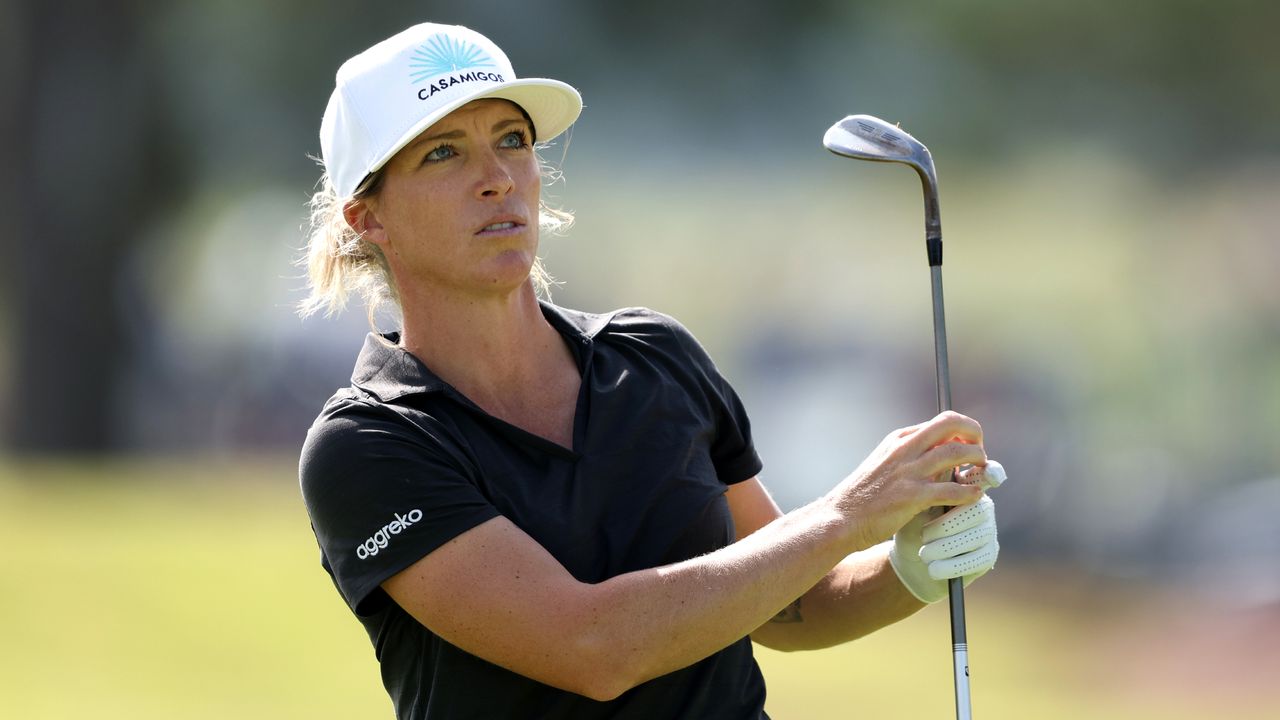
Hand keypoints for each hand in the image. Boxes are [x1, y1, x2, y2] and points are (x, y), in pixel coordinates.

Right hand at [830, 411, 987, 549]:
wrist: (841, 518)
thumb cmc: (865, 496)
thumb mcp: (885, 464)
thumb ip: (911, 457)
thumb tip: (943, 457)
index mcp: (899, 439)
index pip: (942, 422)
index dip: (964, 432)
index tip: (971, 447)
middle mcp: (905, 449)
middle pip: (951, 424)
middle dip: (975, 434)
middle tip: (981, 453)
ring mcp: (908, 471)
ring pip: (956, 452)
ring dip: (977, 461)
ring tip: (982, 473)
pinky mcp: (911, 496)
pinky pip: (951, 489)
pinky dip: (969, 492)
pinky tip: (975, 497)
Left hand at [889, 461, 1005, 603]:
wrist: (909, 559)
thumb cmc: (911, 524)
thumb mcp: (914, 503)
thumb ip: (927, 482)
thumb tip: (936, 460)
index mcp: (965, 488)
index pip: (982, 475)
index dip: (990, 472)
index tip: (990, 473)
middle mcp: (982, 506)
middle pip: (976, 510)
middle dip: (947, 525)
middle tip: (924, 535)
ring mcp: (988, 530)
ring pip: (975, 536)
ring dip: (945, 547)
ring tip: (925, 553)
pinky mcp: (988, 555)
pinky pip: (976, 560)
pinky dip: (951, 565)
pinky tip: (934, 568)